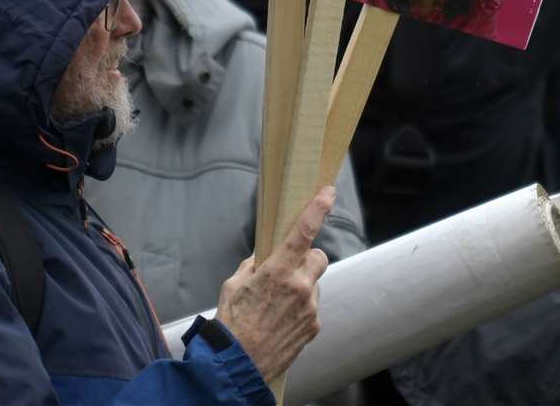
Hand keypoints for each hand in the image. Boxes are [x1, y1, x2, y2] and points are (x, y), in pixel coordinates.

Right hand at [215, 186, 333, 383]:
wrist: (239, 365)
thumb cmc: (232, 324)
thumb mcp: (233, 285)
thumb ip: (252, 266)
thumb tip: (264, 256)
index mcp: (278, 271)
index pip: (304, 232)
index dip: (318, 209)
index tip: (327, 193)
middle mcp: (299, 287)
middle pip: (319, 257)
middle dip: (308, 257)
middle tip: (291, 266)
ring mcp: (309, 308)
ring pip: (315, 283)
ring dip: (303, 285)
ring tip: (279, 303)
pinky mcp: (313, 326)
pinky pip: (312, 306)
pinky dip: (301, 307)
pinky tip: (282, 319)